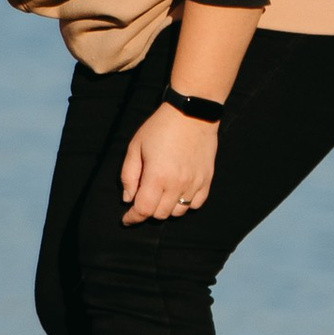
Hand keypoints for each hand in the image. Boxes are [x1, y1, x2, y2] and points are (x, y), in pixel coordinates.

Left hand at [121, 102, 218, 222]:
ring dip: (165, 208)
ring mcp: (195, 184)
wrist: (192, 114)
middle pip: (160, 214)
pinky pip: (195, 204)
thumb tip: (128, 198)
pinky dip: (184, 204)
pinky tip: (177, 193)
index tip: (126, 219)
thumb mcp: (135, 147)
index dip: (133, 218)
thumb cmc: (159, 128)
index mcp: (157, 176)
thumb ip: (129, 175)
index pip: (143, 210)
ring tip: (159, 194)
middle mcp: (177, 184)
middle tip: (142, 198)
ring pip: (178, 212)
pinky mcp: (207, 180)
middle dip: (147, 211)